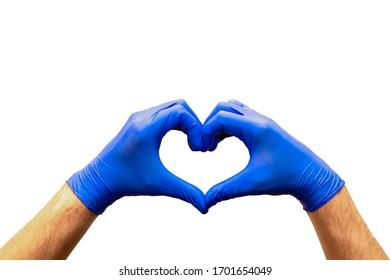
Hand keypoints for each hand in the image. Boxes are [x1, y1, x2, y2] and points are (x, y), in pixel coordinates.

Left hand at [67, 100, 207, 213]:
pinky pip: (163, 112)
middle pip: (179, 105)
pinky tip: (180, 138)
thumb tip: (205, 207)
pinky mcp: (138, 120)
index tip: (198, 150)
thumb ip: (185, 192)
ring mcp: (139, 117)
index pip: (181, 113)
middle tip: (198, 145)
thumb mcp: (159, 185)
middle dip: (194, 123)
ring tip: (191, 142)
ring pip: (171, 106)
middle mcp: (142, 117)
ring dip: (186, 121)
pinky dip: (176, 121)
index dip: (196, 128)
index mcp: (147, 128)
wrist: (100, 179)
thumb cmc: (127, 181)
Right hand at [202, 100, 343, 210]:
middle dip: (209, 125)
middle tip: (205, 147)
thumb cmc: (285, 178)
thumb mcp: (252, 184)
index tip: (200, 150)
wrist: (310, 175)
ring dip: (218, 123)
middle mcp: (259, 119)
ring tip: (213, 145)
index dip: (205, 132)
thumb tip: (205, 202)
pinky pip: (239, 115)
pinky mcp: (263, 125)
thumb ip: (226, 190)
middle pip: (223, 107)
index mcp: (256, 128)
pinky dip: (227, 124)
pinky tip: (224, 142)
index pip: (220, 118)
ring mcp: (262, 120)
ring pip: (231, 109)